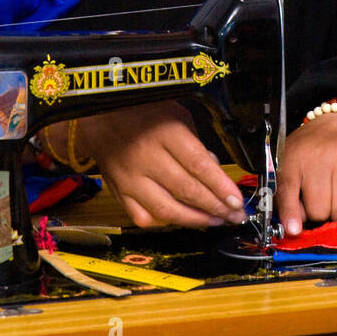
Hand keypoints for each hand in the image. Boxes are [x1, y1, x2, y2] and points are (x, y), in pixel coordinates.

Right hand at [75, 102, 247, 229]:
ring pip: (166, 210)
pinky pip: (143, 217)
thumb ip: (196, 144)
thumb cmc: (142, 111)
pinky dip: (164, 223)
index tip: (236, 200)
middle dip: (216, 207)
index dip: (220, 187)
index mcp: (165, 133)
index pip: (198, 166)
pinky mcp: (120, 191)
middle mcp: (147, 157)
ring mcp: (131, 178)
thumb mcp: (177, 114)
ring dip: (195, 220)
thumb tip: (215, 172)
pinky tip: (181, 220)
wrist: (100, 116)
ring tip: (215, 220)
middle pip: (186, 190)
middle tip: (233, 214)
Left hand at [276, 112, 336, 236]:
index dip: (294, 217)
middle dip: (318, 210)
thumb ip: (286, 200)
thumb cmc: (308, 149)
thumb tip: (293, 230)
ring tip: (331, 191)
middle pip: (322, 212)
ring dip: (336, 208)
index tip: (294, 228)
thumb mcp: (287, 168)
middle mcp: (326, 158)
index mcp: (299, 158)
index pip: (294, 199)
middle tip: (316, 196)